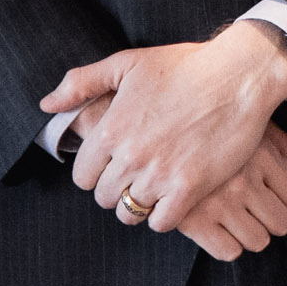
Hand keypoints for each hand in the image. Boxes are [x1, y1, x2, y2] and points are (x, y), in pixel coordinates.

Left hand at [43, 25, 286, 230]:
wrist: (238, 76)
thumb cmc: (184, 65)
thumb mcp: (127, 63)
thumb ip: (82, 83)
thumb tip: (48, 104)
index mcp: (112, 129)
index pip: (82, 176)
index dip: (94, 172)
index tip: (109, 165)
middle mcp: (130, 156)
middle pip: (104, 197)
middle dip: (114, 189)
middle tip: (132, 176)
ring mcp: (160, 175)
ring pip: (129, 213)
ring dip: (137, 205)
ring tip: (150, 189)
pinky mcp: (190, 188)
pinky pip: (161, 222)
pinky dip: (162, 216)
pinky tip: (170, 200)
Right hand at [176, 127, 286, 261]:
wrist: (156, 123)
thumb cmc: (212, 121)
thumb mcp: (255, 124)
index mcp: (261, 154)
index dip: (286, 196)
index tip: (268, 190)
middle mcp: (243, 180)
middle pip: (282, 222)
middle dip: (270, 216)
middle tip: (252, 205)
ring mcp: (219, 201)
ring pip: (258, 240)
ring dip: (250, 232)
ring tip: (234, 216)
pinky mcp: (193, 219)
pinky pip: (229, 251)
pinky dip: (226, 243)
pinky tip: (216, 226)